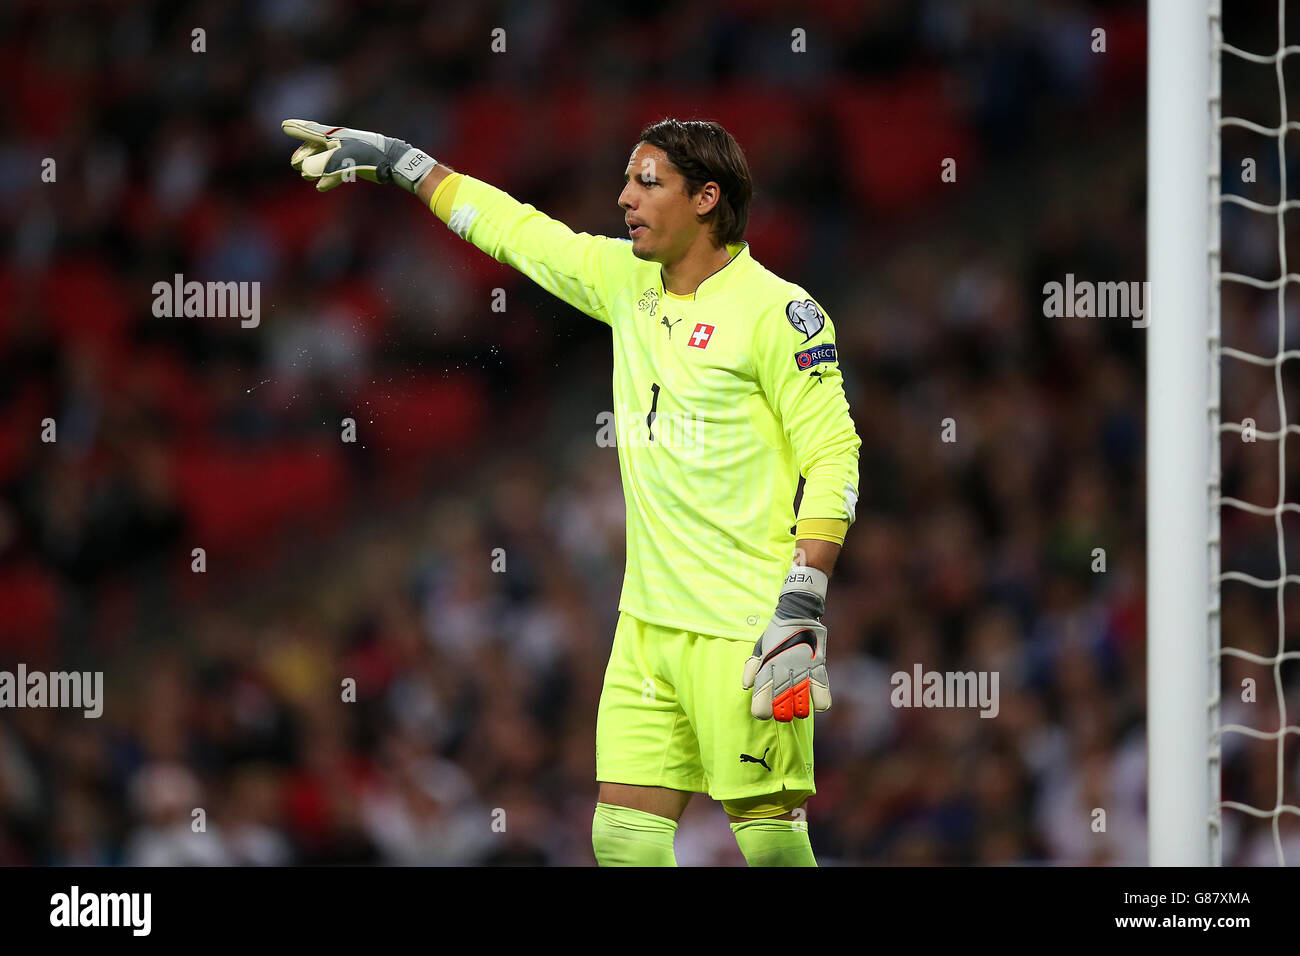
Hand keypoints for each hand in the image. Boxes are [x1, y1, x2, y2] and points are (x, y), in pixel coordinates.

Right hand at [281, 119, 436, 192]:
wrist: (391, 161)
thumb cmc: (367, 154)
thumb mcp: (343, 158)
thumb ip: (324, 164)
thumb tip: (306, 170)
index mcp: (334, 136)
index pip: (312, 131)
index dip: (298, 129)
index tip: (285, 125)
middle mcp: (340, 142)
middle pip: (317, 147)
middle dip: (305, 154)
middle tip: (295, 163)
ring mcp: (348, 153)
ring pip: (326, 159)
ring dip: (315, 167)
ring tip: (305, 175)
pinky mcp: (356, 164)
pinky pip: (337, 170)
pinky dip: (329, 178)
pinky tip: (321, 188)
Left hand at [742, 564, 831, 720]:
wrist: (797, 612)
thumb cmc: (776, 632)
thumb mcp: (759, 647)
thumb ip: (751, 667)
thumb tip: (747, 686)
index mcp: (766, 669)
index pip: (761, 703)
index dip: (761, 712)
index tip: (764, 711)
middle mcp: (782, 673)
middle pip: (781, 710)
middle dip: (781, 715)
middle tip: (783, 710)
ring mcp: (801, 671)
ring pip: (801, 707)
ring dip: (799, 711)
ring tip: (798, 708)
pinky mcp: (818, 667)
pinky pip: (822, 694)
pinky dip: (821, 703)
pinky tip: (817, 702)